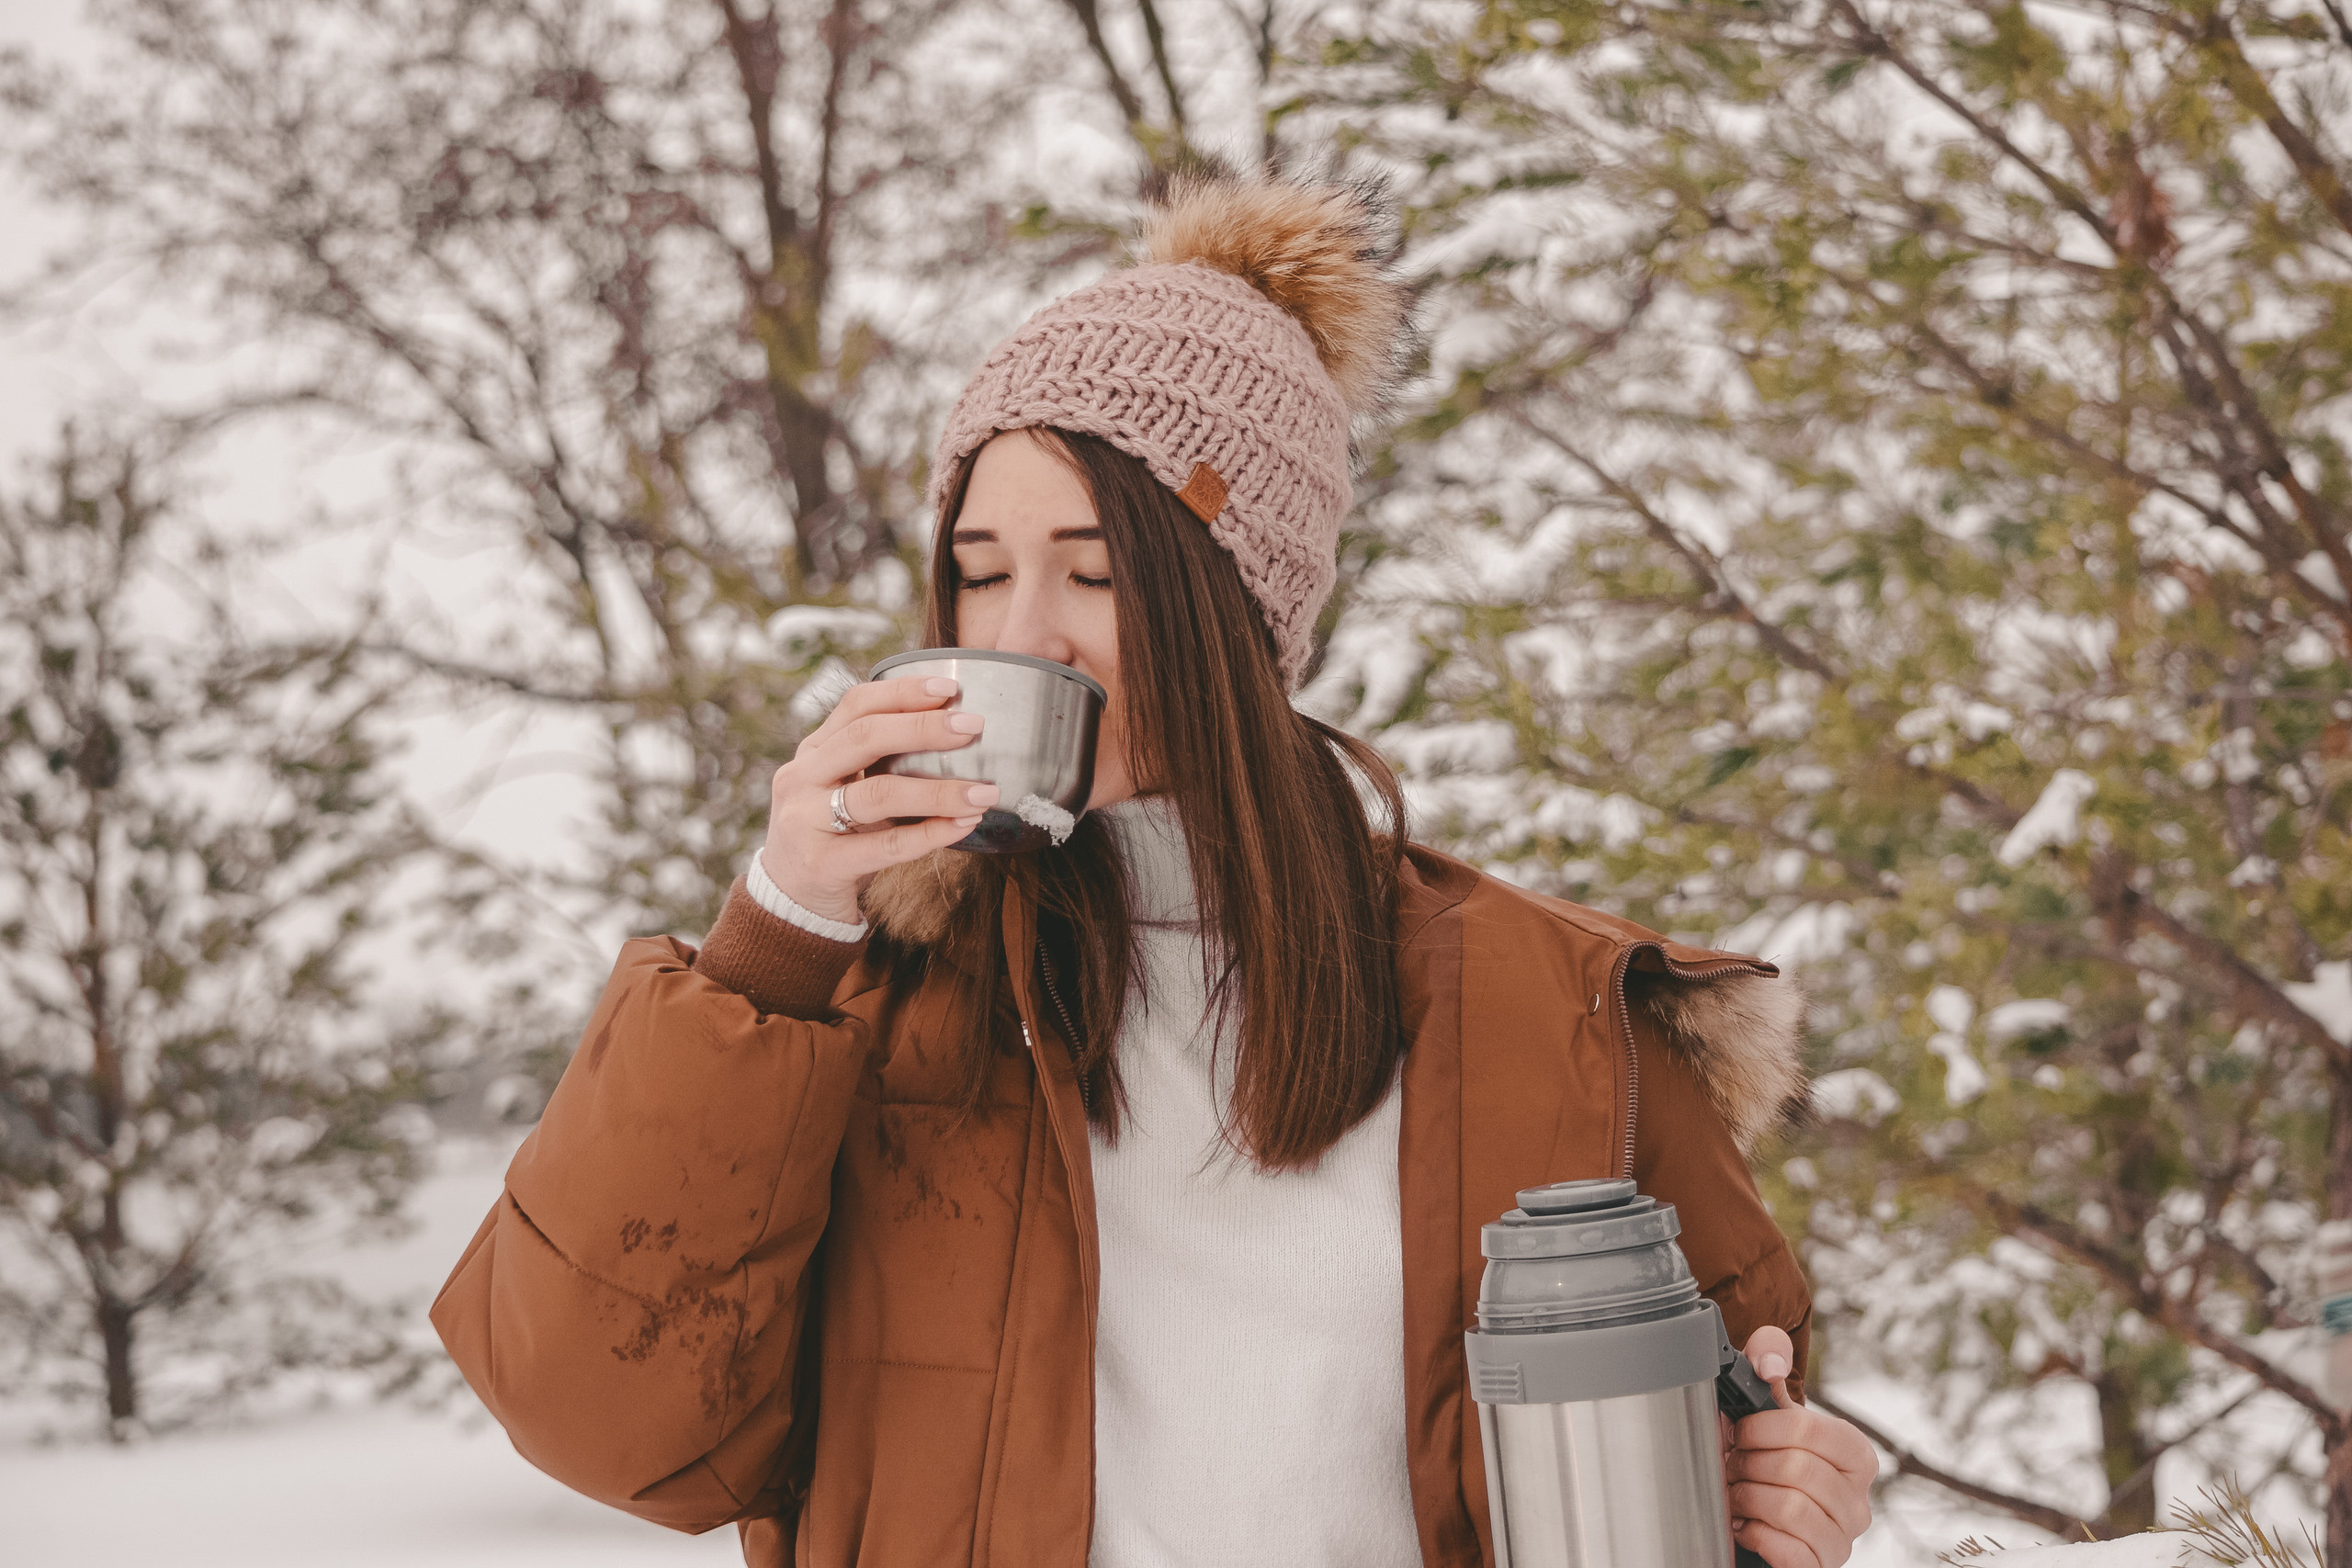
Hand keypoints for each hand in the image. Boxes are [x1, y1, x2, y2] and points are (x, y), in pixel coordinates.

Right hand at [760, 674, 999, 923]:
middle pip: (864, 738)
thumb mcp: (844, 790)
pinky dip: (931, 834)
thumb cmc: (835, 836)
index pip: (855, 705)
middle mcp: (801, 779)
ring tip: (985, 792)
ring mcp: (805, 821)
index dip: (903, 692)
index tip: (950, 688)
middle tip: (974, 728)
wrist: (791, 901)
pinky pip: (887, 845)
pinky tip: (964, 825)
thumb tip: (956, 730)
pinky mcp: (822, 864)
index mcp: (812, 751)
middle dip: (923, 729)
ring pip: (879, 794)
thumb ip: (879, 762)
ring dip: (939, 791)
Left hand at [1718, 1325, 1874, 1567]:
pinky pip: (1788, 1550)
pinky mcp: (1819, 1566)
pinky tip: (1745, 1524)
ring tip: (1737, 1492)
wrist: (1763, 1511)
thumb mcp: (1767, 1403)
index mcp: (1855, 1453)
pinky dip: (1755, 1534)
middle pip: (1796, 1468)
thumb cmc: (1767, 1454)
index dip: (1761, 1428)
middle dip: (1749, 1463)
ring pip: (1791, 1508)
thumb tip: (1769, 1364)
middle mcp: (1859, 1500)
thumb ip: (1767, 1359)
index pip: (1807, 1429)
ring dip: (1748, 1497)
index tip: (1740, 1432)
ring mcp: (1843, 1539)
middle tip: (1733, 1464)